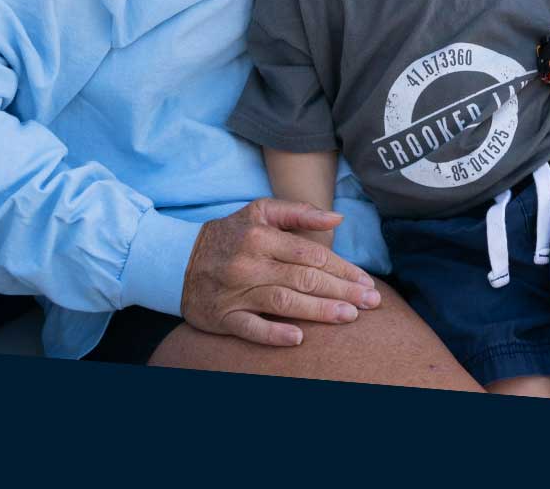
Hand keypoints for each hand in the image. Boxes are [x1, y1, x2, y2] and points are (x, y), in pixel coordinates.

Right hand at [180, 199, 381, 346]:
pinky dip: (274, 333)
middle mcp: (250, 263)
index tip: (367, 281)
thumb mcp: (260, 211)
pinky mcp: (223, 317)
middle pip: (304, 279)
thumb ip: (299, 212)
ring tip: (349, 317)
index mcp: (261, 235)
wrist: (177, 261)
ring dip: (318, 311)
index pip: (312, 255)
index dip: (343, 269)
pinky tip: (299, 339)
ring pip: (283, 302)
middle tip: (371, 302)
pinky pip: (250, 328)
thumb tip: (337, 217)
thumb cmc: (230, 234)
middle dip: (341, 291)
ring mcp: (236, 291)